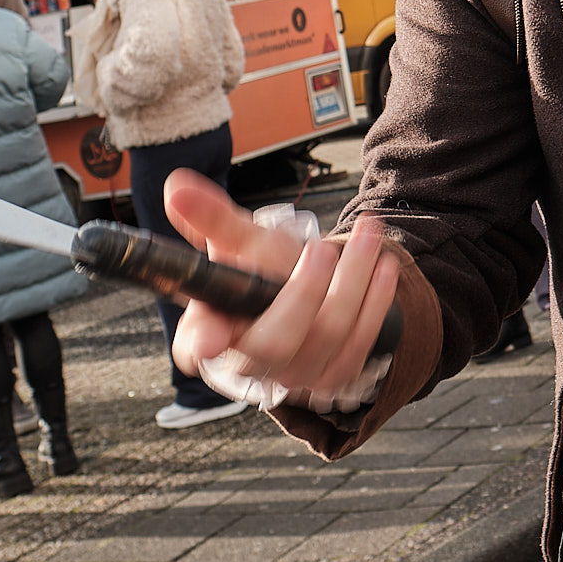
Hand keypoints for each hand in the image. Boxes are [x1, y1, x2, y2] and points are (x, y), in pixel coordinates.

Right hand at [163, 169, 397, 404]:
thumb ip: (211, 218)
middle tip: (322, 249)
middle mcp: (251, 359)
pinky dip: (376, 302)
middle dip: (303, 293)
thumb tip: (178, 187)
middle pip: (274, 342)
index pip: (196, 342)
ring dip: (354, 280)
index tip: (209, 338)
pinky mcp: (333, 374)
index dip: (201, 341)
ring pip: (327, 337)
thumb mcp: (239, 243)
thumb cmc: (262, 270)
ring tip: (369, 232)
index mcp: (212, 328)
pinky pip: (360, 344)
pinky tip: (384, 266)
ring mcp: (295, 372)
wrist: (309, 292)